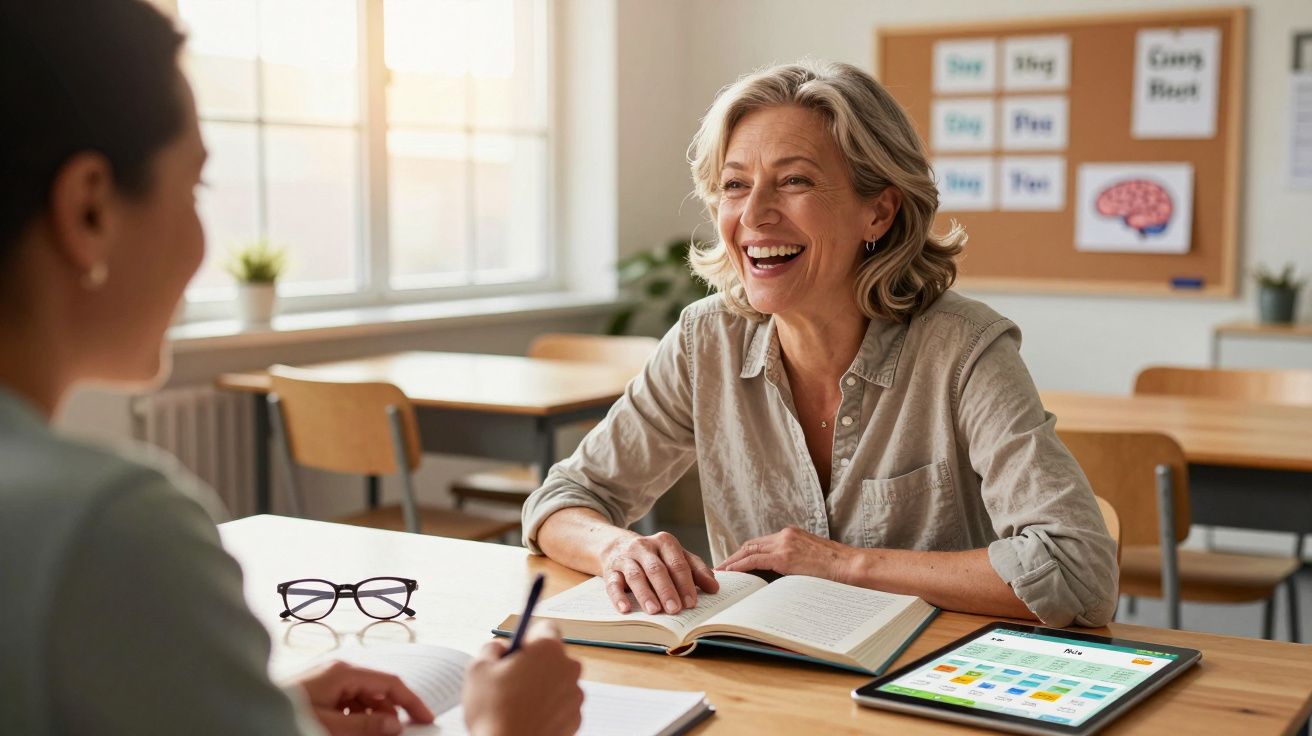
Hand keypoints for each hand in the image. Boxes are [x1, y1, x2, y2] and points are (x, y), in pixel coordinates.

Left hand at [296, 660, 434, 735]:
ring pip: (364, 699)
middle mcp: (338, 670)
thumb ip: (366, 726)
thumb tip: (394, 725)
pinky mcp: (320, 691)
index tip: (425, 718)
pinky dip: (356, 718)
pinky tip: (353, 732)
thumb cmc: (284, 715)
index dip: (412, 701)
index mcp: (344, 671)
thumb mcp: (331, 727)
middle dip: (389, 714)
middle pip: (378, 691)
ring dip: (371, 719)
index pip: (390, 683)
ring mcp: (328, 680)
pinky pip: (349, 703)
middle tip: (396, 735)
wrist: (245, 714)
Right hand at [462, 623, 583, 735]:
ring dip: (542, 687)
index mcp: (548, 649)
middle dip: (535, 663)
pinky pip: (561, 705)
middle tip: (512, 679)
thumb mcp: (478, 669)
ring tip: (517, 703)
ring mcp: (575, 695)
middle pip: (553, 656)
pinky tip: (528, 717)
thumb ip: (491, 648)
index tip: (517, 649)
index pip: (546, 627)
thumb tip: (499, 648)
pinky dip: (548, 708)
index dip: (528, 637)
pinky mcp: (575, 719)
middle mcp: (568, 668)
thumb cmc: (493, 712)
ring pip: (557, 681)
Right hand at [602, 530, 718, 614]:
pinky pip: (612, 583)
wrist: (617, 545)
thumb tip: (714, 587)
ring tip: (654, 611)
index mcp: (664, 542)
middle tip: (675, 609)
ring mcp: (626, 558)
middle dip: (666, 590)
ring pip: (636, 575)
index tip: (691, 603)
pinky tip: (625, 609)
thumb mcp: (676, 556)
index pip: (677, 563)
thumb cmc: (654, 556)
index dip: (685, 583)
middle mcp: (644, 547)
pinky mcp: (610, 570)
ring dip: (645, 594)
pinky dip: (618, 597)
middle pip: (656, 569)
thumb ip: (696, 570)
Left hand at [716, 526, 856, 581]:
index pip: (761, 543)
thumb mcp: (812, 559)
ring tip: (722, 572)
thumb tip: (783, 576)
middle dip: (735, 556)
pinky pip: (754, 560)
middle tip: (722, 567)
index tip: (735, 561)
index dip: (746, 552)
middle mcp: (785, 535)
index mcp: (792, 534)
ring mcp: (784, 544)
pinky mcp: (784, 556)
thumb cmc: (837, 567)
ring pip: (748, 550)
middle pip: (751, 544)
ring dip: (733, 561)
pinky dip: (740, 566)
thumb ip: (795, 561)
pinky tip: (732, 573)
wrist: (851, 566)